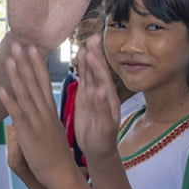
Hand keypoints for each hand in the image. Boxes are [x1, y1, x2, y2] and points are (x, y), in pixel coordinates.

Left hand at [0, 42, 75, 184]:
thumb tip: (31, 111)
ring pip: (25, 94)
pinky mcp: (28, 133)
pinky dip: (8, 101)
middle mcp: (44, 112)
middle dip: (26, 63)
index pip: (44, 82)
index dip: (37, 64)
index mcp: (50, 110)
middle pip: (34, 83)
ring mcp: (36, 121)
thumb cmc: (56, 154)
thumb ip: (42, 117)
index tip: (32, 48)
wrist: (62, 173)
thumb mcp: (51, 130)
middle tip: (19, 43)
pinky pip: (17, 114)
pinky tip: (0, 89)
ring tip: (9, 59)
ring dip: (16, 76)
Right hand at [73, 36, 121, 165]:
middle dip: (95, 55)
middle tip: (92, 38)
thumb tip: (100, 91)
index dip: (97, 65)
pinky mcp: (85, 98)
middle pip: (98, 71)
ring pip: (91, 73)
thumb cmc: (104, 141)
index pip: (103, 79)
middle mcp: (102, 94)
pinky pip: (84, 79)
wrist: (99, 150)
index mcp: (109, 100)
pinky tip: (80, 57)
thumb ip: (102, 108)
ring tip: (86, 42)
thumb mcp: (104, 127)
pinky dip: (83, 67)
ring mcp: (94, 95)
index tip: (91, 52)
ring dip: (89, 58)